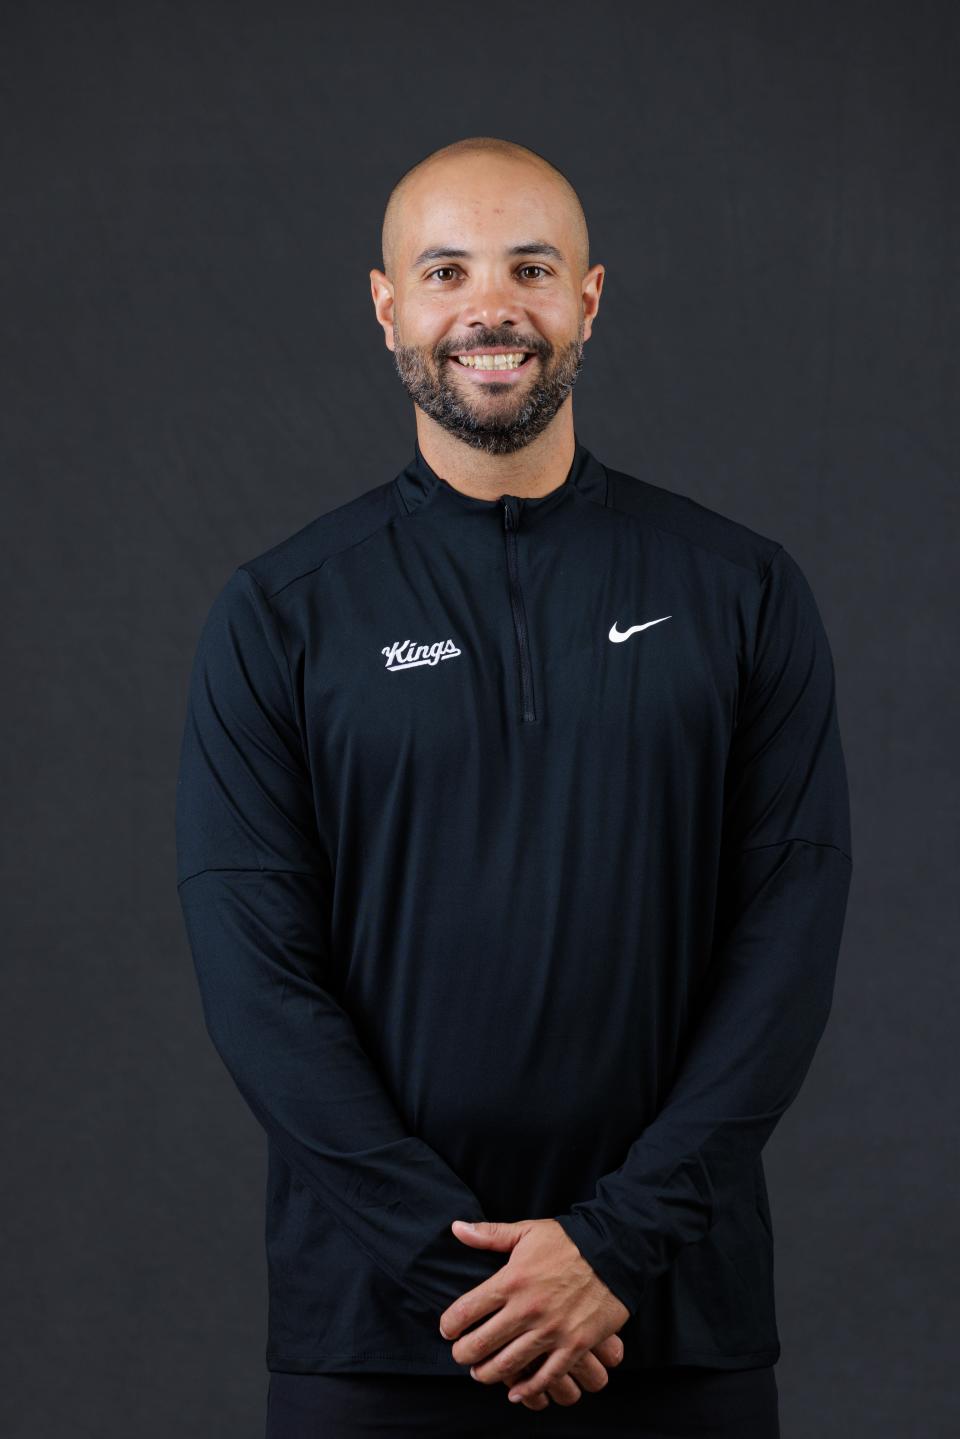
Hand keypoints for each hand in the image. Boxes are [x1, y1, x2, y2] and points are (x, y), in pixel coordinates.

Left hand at [438, 1217, 630, 1409]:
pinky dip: (527, 1390)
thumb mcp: (527, 1231)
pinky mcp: (574, 1345)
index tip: (447, 1330)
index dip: (449, 1325)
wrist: (614, 1251)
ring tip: (480, 1373)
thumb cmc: (568, 1241)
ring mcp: (551, 1331)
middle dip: (463, 1355)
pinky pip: (546, 1377)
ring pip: (508, 1365)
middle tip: (460, 1356)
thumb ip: (489, 1234)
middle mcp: (527, 1309)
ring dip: (488, 1374)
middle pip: (481, 1344)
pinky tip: (516, 1392)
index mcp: (511, 1280)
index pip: (465, 1311)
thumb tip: (456, 1228)